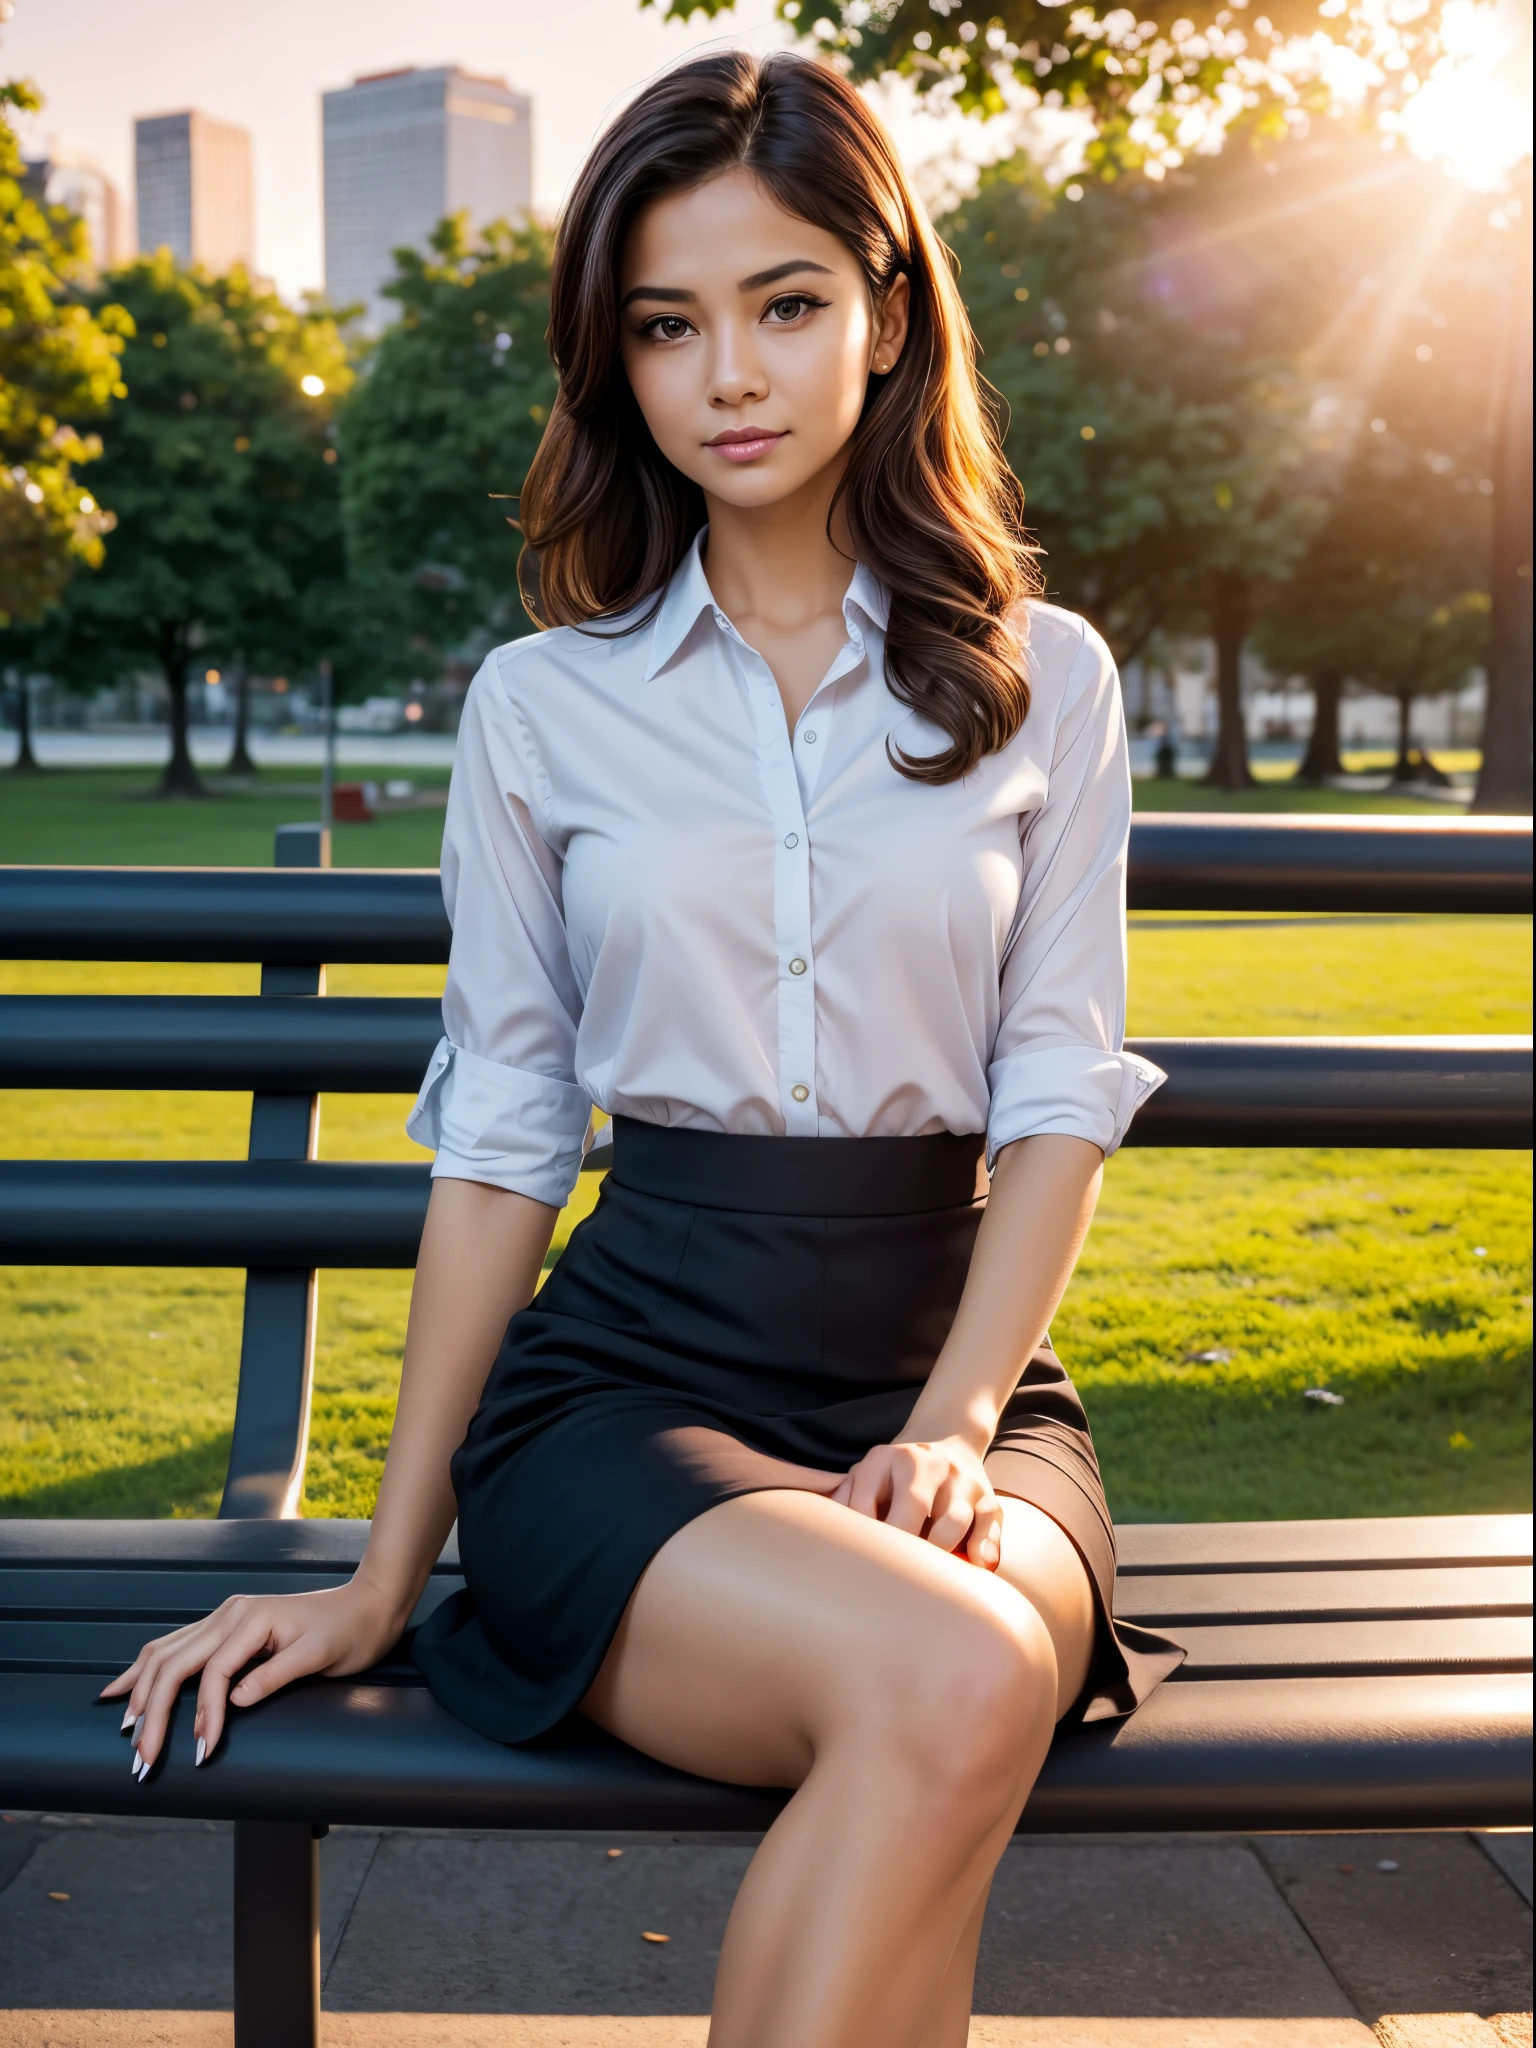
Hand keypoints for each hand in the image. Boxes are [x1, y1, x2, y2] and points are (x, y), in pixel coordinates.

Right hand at [97, 1578, 406, 1777]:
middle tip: (142, 1759)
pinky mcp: (227, 1626)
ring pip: (166, 1653)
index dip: (203, 1715)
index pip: (212, 1673)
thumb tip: (234, 1701)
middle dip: (154, 1713)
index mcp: (251, 1619)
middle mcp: (231, 1614)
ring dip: (142, 1692)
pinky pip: (177, 1647)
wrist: (369, 1605)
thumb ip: (276, 1675)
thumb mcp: (320, 1656)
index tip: (202, 1752)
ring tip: (125, 1730)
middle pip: (175, 1664)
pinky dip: (149, 1670)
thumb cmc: (350, 1632)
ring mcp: (226, 1617)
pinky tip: (128, 1687)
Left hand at [832, 1433, 1001, 1569]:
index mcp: (887, 1456)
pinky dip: (984, 1548)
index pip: (866, 1499)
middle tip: (891, 1579)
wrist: (948, 1440)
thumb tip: (826, 1538)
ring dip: (939, 1553)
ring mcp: (959, 1478)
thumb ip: (844, 1499)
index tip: (857, 1563)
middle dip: (902, 1546)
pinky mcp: (987, 1496)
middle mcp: (926, 1462)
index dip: (861, 1536)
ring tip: (927, 1579)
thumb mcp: (867, 1474)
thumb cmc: (896, 1475)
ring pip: (953, 1520)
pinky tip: (975, 1567)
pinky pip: (989, 1524)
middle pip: (914, 1508)